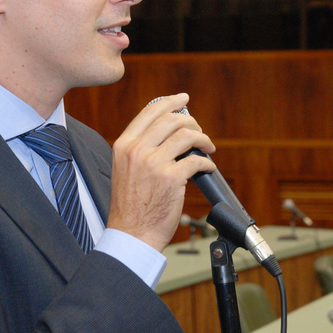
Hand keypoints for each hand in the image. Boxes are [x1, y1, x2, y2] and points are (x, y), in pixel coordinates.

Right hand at [108, 93, 216, 251]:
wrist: (131, 234)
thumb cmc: (130, 206)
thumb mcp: (124, 169)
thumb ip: (139, 149)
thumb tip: (166, 132)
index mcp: (124, 145)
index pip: (149, 113)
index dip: (170, 102)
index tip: (183, 99)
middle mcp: (137, 151)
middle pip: (171, 119)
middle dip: (191, 121)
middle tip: (199, 130)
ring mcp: (154, 164)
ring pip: (186, 136)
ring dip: (203, 139)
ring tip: (207, 147)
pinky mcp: (171, 179)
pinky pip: (196, 160)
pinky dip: (206, 162)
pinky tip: (208, 167)